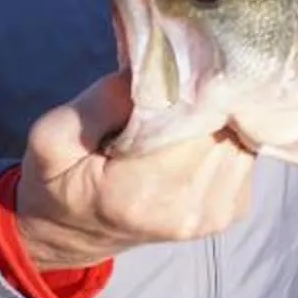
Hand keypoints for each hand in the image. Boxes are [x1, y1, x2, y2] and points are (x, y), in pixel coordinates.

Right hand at [15, 72, 257, 268]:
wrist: (76, 233)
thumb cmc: (61, 180)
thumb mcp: (52, 137)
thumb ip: (97, 104)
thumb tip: (154, 70)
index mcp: (137, 193)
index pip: (192, 121)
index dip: (192, 86)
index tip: (178, 64)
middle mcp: (185, 210)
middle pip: (223, 129)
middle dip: (209, 98)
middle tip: (187, 77)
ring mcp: (213, 215)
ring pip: (240, 140)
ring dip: (222, 117)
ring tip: (193, 106)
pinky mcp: (231, 213)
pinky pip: (245, 156)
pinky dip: (228, 138)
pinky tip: (202, 132)